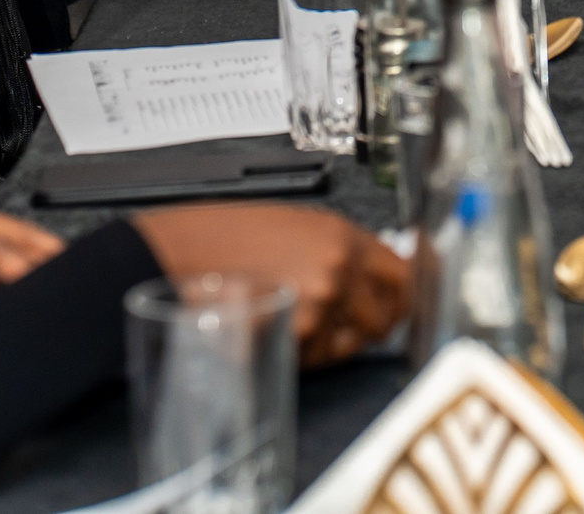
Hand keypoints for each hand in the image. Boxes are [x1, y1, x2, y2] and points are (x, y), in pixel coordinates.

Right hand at [134, 204, 411, 366]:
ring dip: (334, 344)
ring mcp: (320, 303)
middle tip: (349, 326)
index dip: (404, 295)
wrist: (178, 253)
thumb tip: (369, 274)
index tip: (399, 305)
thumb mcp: (298, 226)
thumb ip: (339, 249)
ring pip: (350, 344)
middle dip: (370, 326)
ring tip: (301, 326)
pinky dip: (301, 354)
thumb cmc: (228, 237)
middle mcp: (340, 268)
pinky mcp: (295, 334)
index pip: (404, 274)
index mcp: (344, 236)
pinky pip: (314, 358)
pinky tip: (278, 331)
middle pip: (386, 316)